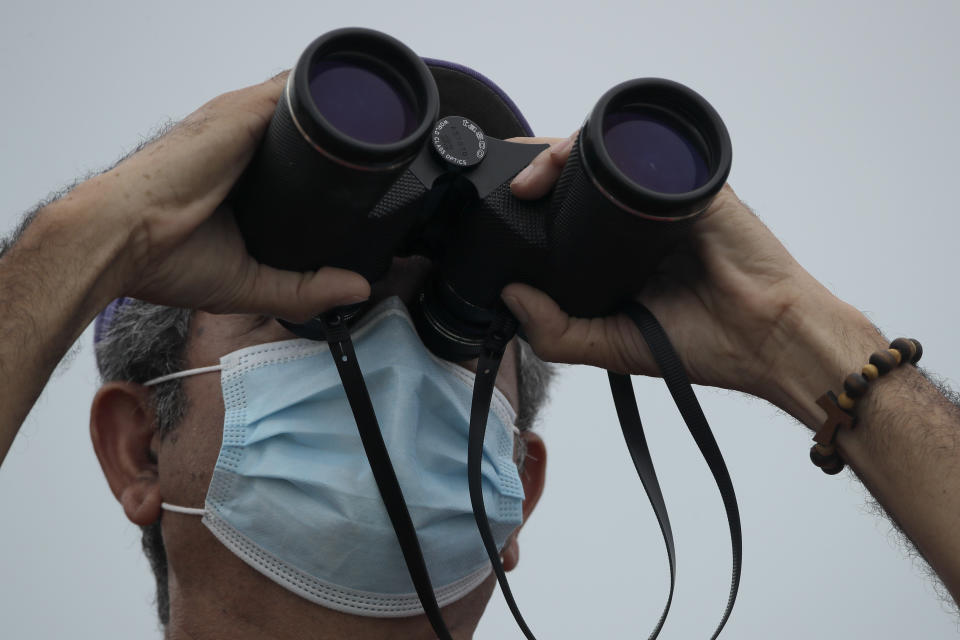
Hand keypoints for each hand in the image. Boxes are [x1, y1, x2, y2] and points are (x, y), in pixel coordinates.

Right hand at [88, 73, 368, 320]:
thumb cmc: (166, 260)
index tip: (362, 191)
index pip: (297, 160)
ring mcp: (241, 124)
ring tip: (371, 149)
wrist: (121, 238)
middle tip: (374, 175)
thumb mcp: (250, 283)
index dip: (329, 172)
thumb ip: (306, 288)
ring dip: (336, 123)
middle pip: (306, 131)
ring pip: (304, 108)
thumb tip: (359, 287)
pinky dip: (322, 104)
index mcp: (243, 179)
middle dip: (340, 148)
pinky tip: (348, 125)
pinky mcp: (240, 114)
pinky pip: (293, 94)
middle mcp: (242, 146)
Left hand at [502, 134, 868, 406]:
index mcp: (618, 254)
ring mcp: (662, 198)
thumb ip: (557, 331)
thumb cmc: (705, 343)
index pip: (565, 217)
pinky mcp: (688, 184)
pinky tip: (570, 167)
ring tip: (531, 182)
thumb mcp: (611, 346)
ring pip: (601, 157)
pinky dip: (599, 150)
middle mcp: (636, 222)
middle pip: (578, 178)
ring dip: (559, 158)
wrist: (768, 337)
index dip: (531, 210)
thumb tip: (510, 295)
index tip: (498, 214)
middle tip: (511, 192)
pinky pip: (639, 153)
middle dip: (537, 175)